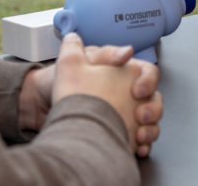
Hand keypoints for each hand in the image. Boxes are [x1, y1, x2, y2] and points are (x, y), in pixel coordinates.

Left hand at [19, 41, 145, 135]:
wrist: (44, 105)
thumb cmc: (62, 81)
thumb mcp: (79, 61)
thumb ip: (104, 54)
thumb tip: (127, 51)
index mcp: (122, 72)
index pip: (147, 73)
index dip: (148, 81)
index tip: (137, 90)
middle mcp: (127, 93)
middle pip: (153, 99)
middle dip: (152, 109)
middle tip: (140, 116)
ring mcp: (126, 114)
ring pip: (151, 121)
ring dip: (150, 129)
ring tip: (140, 136)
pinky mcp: (120, 132)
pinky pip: (140, 140)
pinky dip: (142, 144)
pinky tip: (137, 147)